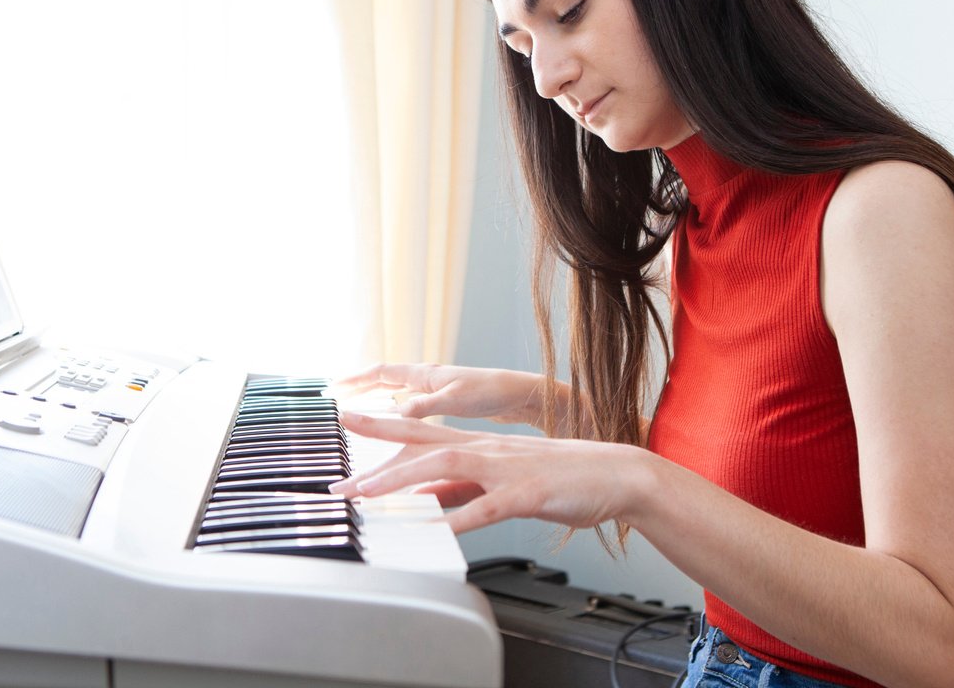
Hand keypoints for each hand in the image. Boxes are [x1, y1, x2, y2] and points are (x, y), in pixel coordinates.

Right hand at [325, 362, 550, 427]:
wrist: (523, 395)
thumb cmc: (492, 393)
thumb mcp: (454, 400)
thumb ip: (422, 406)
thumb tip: (392, 411)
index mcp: (424, 375)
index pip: (380, 373)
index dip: (354, 380)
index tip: (332, 388)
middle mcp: (427, 379)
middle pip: (384, 379)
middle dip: (359, 386)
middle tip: (336, 396)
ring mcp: (437, 389)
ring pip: (397, 390)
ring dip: (376, 396)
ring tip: (358, 408)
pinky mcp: (448, 401)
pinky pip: (411, 402)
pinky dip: (396, 408)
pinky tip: (397, 421)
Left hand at [329, 411, 649, 533]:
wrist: (614, 475)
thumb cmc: (558, 479)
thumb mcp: (500, 481)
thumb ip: (459, 488)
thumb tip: (420, 498)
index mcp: (479, 446)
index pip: (420, 433)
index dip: (380, 428)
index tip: (344, 424)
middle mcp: (486, 451)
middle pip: (422, 446)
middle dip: (377, 461)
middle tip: (340, 480)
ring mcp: (505, 470)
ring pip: (445, 468)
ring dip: (402, 483)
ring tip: (369, 498)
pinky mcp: (526, 493)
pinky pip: (486, 507)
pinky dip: (458, 518)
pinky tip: (436, 529)